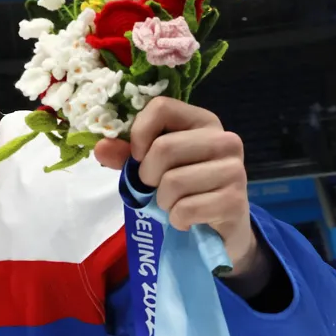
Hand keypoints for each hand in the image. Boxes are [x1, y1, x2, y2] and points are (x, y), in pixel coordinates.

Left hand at [94, 98, 259, 274]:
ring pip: (173, 182)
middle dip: (148, 177)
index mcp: (203, 122)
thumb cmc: (187, 190)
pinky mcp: (234, 200)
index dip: (140, 133)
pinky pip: (185, 209)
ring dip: (163, 202)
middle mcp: (225, 140)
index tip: (138, 157)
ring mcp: (234, 170)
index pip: (162, 107)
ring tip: (175, 205)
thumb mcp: (156, 168)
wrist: (222, 229)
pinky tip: (187, 219)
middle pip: (164, 148)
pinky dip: (177, 220)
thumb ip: (128, 156)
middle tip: (156, 190)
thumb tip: (100, 148)